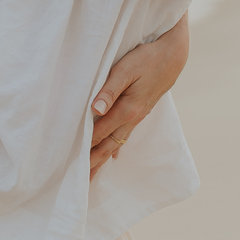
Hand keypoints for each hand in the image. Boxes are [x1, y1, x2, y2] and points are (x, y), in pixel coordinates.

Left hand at [88, 16, 189, 174]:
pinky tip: (112, 158)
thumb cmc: (147, 58)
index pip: (98, 133)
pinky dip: (116, 148)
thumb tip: (95, 109)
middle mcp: (132, 118)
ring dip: (102, 159)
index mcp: (127, 110)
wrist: (173, 55)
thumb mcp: (125, 69)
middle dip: (92, 163)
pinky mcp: (140, 112)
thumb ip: (109, 90)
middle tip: (77, 184)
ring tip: (91, 177)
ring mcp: (137, 117)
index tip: (67, 161)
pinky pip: (125, 136)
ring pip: (116, 143)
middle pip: (108, 146)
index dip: (83, 147)